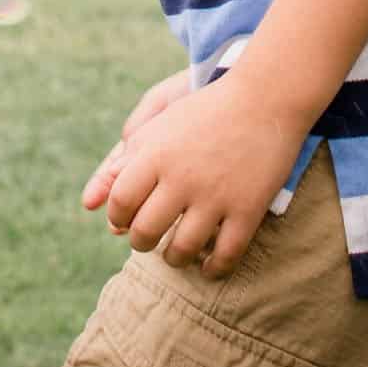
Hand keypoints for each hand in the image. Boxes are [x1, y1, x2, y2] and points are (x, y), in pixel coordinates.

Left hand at [91, 70, 304, 282]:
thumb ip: (130, 157)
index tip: (125, 217)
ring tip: (175, 253)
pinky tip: (207, 267)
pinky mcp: (247, 209)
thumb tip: (102, 197)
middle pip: (146, 232)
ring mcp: (216, 196)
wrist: (265, 97)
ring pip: (182, 250)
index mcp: (156, 154)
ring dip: (174, 258)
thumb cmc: (207, 110)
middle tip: (147, 240)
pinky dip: (212, 268)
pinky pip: (224, 255)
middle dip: (142, 242)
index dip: (118, 215)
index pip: (121, 201)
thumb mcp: (162, 124)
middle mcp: (182, 178)